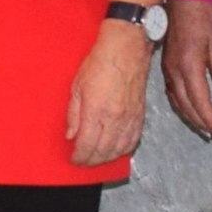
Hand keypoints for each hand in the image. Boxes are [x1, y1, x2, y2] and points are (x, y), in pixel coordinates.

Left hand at [64, 20, 152, 166]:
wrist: (126, 49)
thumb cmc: (100, 62)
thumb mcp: (77, 86)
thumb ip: (73, 114)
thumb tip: (71, 135)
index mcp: (95, 110)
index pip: (86, 144)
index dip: (79, 156)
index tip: (74, 159)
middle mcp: (114, 118)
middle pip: (102, 151)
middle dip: (91, 161)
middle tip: (83, 162)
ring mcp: (129, 118)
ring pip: (118, 150)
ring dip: (106, 159)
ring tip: (97, 159)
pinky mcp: (139, 115)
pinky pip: (132, 141)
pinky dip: (123, 150)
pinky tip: (116, 151)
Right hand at [160, 0, 211, 143]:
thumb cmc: (204, 17)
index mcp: (189, 66)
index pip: (200, 101)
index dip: (210, 119)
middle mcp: (175, 71)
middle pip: (186, 105)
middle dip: (201, 123)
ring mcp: (167, 68)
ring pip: (176, 101)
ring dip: (190, 117)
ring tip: (203, 128)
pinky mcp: (166, 64)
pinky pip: (171, 92)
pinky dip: (180, 105)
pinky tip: (187, 108)